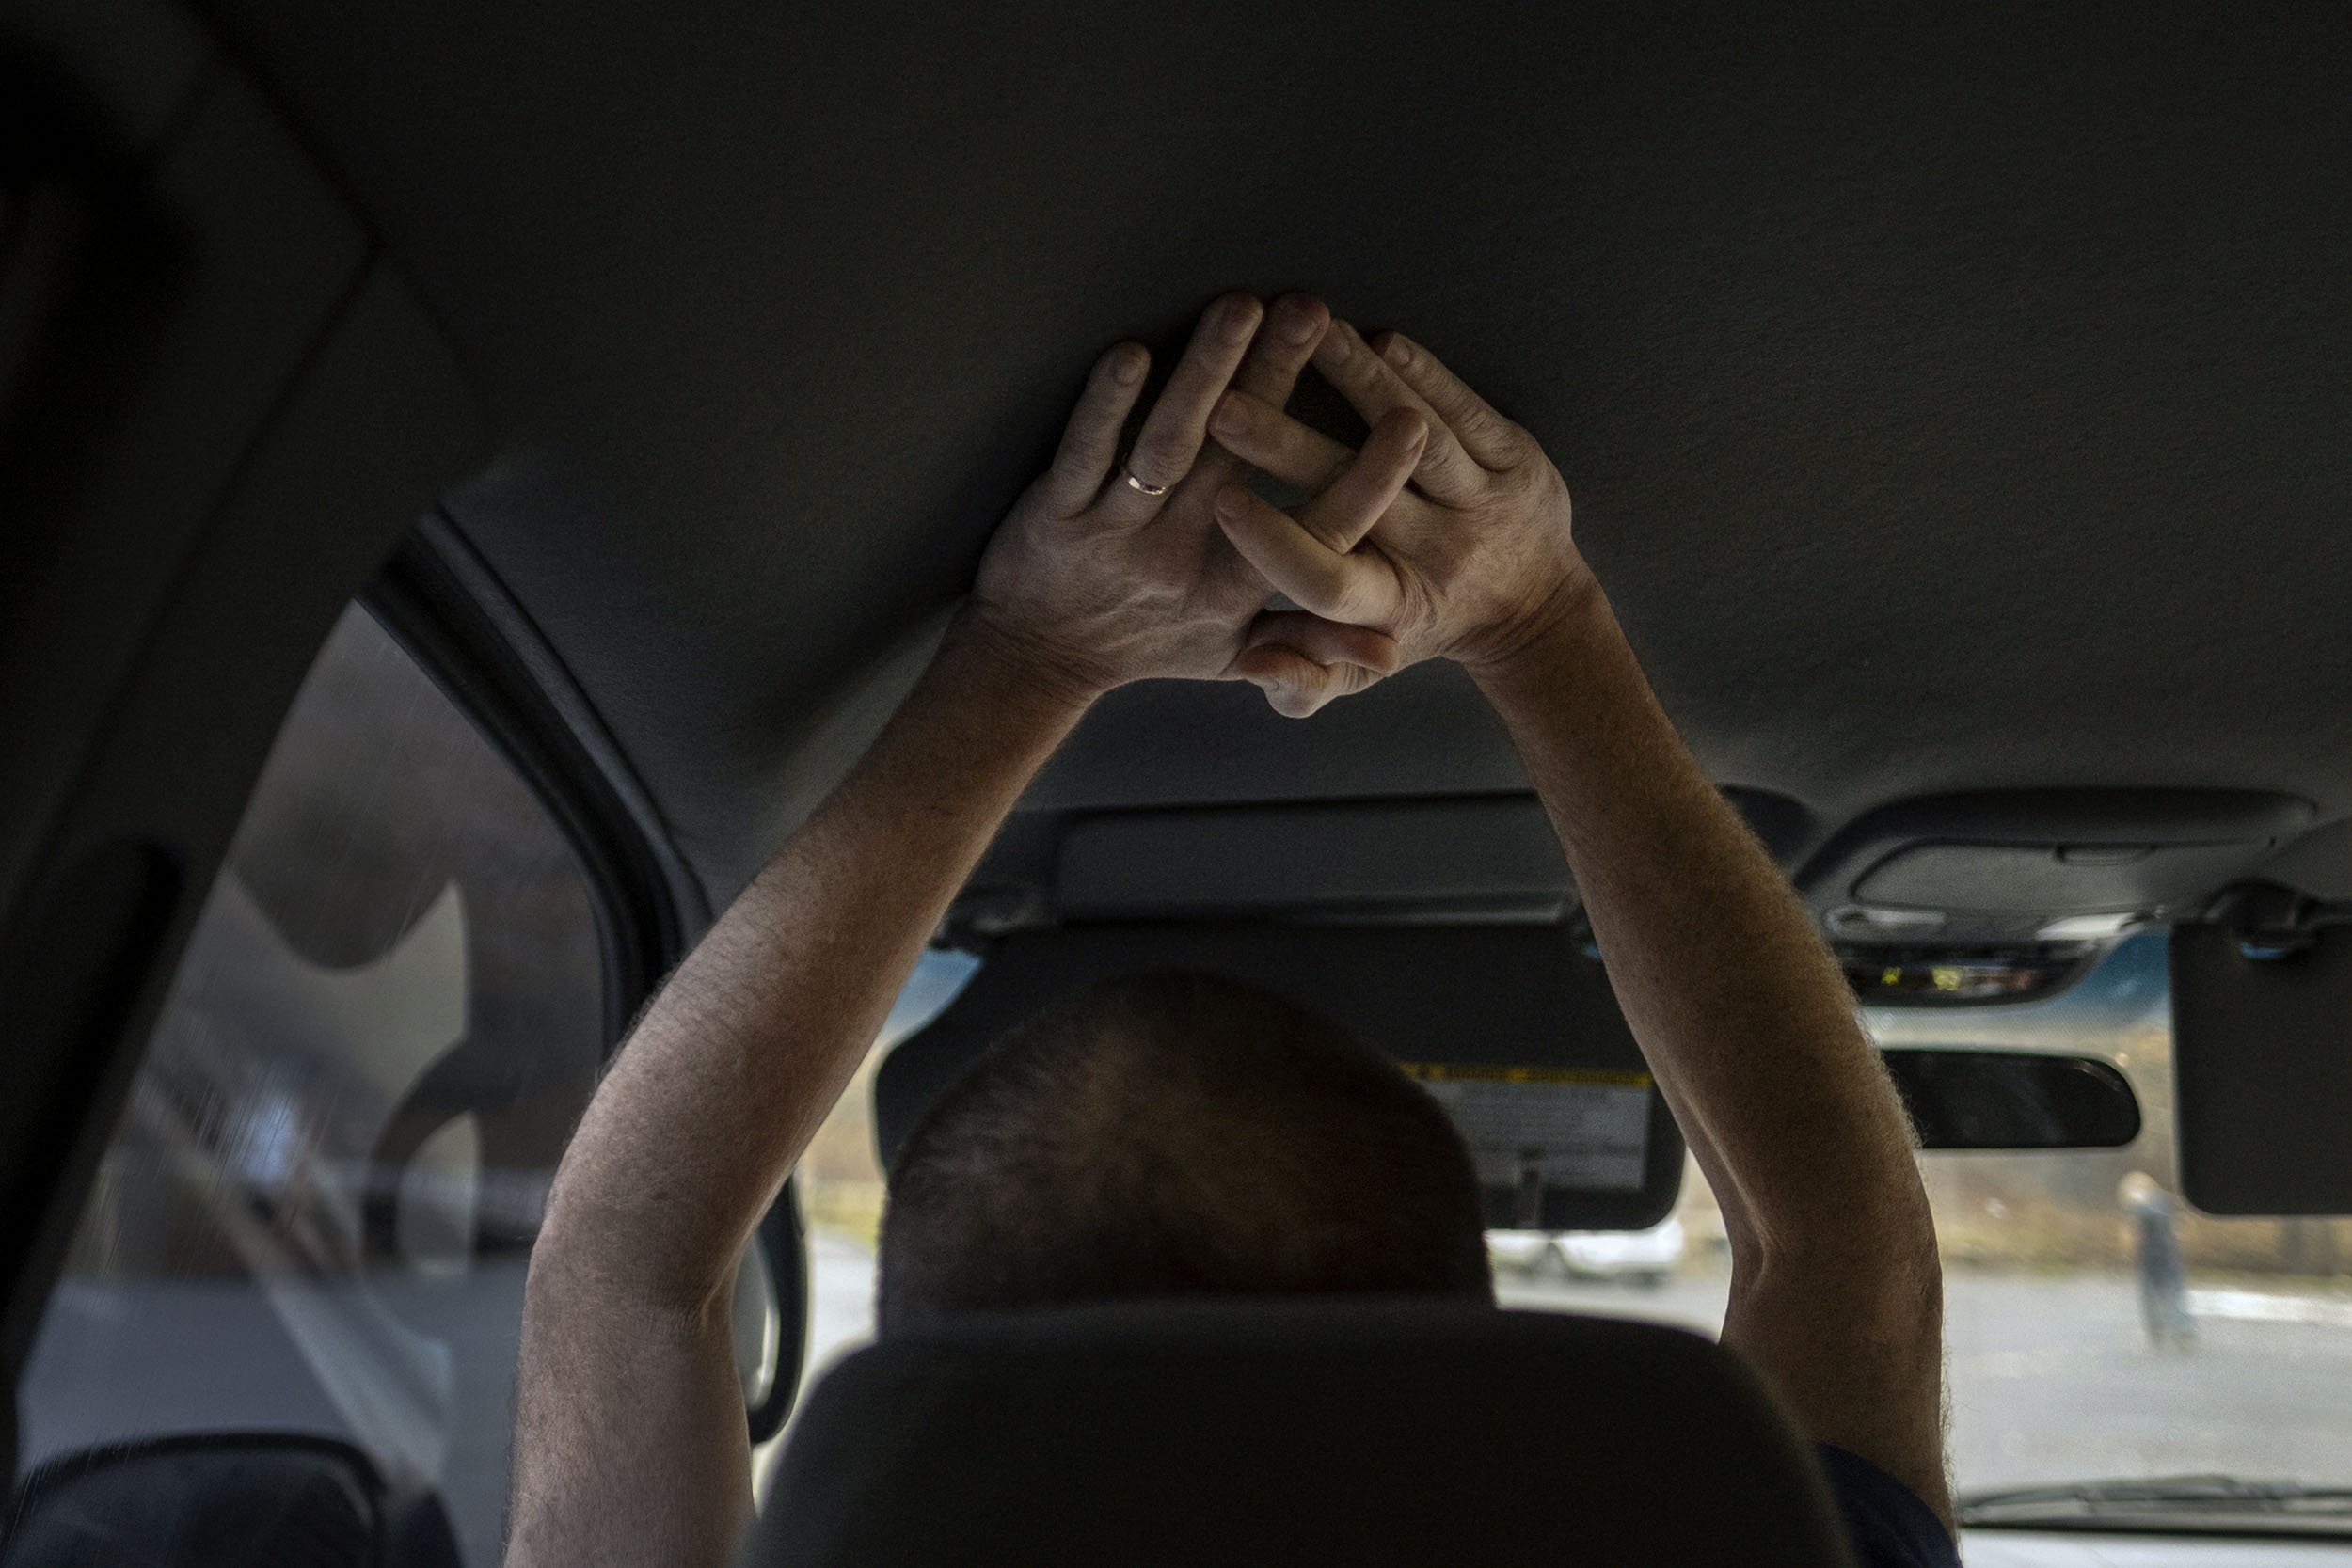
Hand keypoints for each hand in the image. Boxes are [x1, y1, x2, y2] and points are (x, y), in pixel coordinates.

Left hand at [970, 294, 1424, 715]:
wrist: (1036, 661)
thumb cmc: (1148, 642)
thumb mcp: (1232, 654)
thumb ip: (1310, 642)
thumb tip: (1390, 645)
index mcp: (1235, 589)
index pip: (1316, 533)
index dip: (1365, 482)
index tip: (1409, 426)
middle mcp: (1181, 559)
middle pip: (1240, 461)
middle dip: (1280, 380)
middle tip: (1316, 310)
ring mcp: (1115, 534)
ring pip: (1168, 446)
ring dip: (1207, 373)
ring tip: (1245, 307)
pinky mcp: (1055, 516)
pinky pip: (1082, 455)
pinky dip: (1107, 405)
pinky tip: (1132, 352)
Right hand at [1205, 318, 1595, 675]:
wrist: (1533, 606)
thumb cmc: (1420, 626)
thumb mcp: (1361, 669)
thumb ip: (1302, 676)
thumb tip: (1251, 665)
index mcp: (1390, 606)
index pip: (1326, 582)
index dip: (1274, 545)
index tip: (1221, 502)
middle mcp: (1438, 556)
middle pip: (1355, 496)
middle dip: (1285, 447)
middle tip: (1225, 408)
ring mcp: (1484, 504)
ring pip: (1417, 439)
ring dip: (1356, 382)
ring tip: (1300, 336)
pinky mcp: (1519, 459)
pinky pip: (1467, 410)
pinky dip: (1423, 373)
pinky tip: (1377, 340)